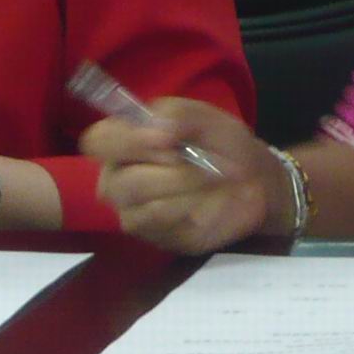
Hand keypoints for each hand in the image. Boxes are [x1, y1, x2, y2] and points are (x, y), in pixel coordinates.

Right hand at [81, 98, 283, 254]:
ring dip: (190, 192)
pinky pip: (168, 228)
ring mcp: (135, 213)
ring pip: (146, 208)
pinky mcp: (158, 237)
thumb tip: (158, 132)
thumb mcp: (206, 117)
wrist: (255, 180)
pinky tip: (214, 201)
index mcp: (124, 142)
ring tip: (217, 181)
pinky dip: (198, 211)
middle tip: (206, 166)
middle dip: (172, 174)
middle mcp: (119, 179)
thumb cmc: (222, 144)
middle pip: (119, 184)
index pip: (98, 141)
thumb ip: (178, 116)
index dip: (127, 142)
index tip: (166, 141)